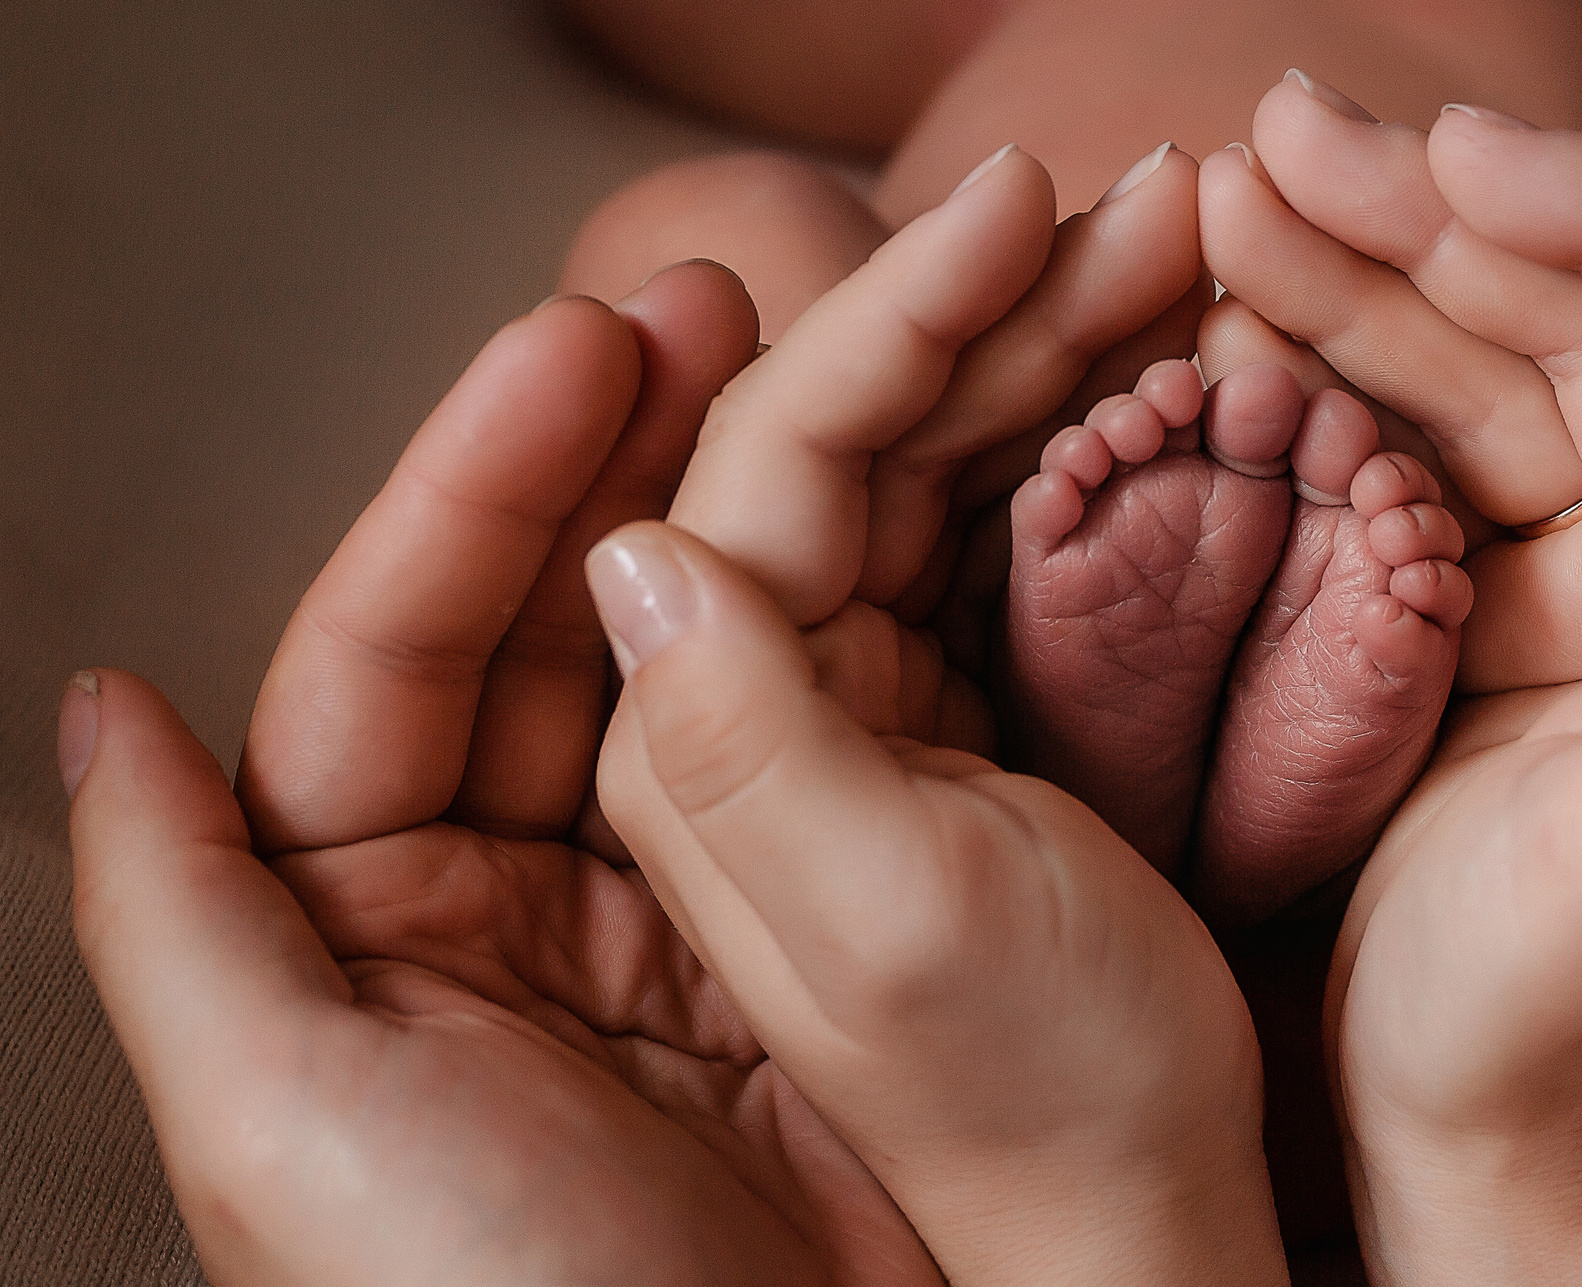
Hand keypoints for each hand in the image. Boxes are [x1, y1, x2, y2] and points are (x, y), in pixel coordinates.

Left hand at [65, 269, 938, 1286]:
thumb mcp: (285, 1128)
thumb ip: (180, 913)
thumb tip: (108, 710)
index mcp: (371, 929)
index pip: (398, 655)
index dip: (477, 489)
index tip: (578, 344)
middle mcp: (517, 907)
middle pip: (550, 631)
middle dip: (614, 458)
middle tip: (706, 307)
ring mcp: (677, 922)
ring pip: (686, 670)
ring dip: (732, 513)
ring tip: (802, 363)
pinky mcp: (811, 950)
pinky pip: (814, 755)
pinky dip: (848, 634)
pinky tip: (881, 533)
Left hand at [590, 144, 1290, 1286]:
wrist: (1142, 1240)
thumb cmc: (1031, 1125)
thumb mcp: (872, 946)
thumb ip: (731, 750)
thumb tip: (632, 540)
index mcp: (674, 767)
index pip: (746, 473)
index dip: (881, 318)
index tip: (1019, 204)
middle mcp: (726, 727)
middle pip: (829, 449)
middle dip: (976, 310)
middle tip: (1136, 206)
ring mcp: (834, 726)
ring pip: (915, 481)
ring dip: (1035, 357)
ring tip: (1172, 260)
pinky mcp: (934, 743)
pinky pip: (982, 552)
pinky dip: (1072, 455)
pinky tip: (1156, 387)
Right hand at [1197, 103, 1581, 1281]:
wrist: (1491, 1195)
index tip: (1442, 158)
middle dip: (1452, 208)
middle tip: (1285, 133)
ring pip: (1511, 361)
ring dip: (1378, 266)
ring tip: (1231, 198)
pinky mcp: (1522, 627)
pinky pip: (1438, 449)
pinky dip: (1345, 372)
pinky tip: (1243, 320)